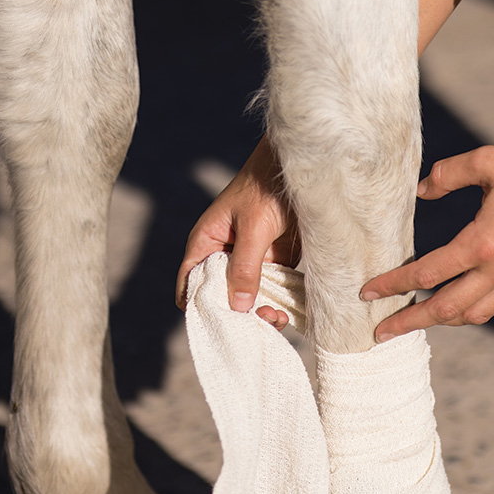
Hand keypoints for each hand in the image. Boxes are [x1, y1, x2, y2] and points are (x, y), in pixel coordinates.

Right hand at [176, 137, 300, 328]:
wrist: (302, 169)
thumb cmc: (268, 188)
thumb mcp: (254, 227)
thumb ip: (246, 266)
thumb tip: (238, 306)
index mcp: (207, 243)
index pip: (190, 282)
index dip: (200, 307)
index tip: (221, 325)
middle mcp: (225, 255)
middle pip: (222, 296)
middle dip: (238, 314)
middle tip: (262, 321)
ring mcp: (251, 260)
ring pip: (249, 297)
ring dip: (261, 312)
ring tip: (278, 318)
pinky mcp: (276, 261)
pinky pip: (272, 290)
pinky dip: (278, 303)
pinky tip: (288, 312)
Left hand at [360, 140, 493, 340]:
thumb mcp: (489, 161)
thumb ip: (449, 174)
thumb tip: (422, 189)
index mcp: (483, 242)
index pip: (427, 273)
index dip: (393, 284)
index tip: (368, 293)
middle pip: (446, 309)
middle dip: (410, 322)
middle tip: (382, 332)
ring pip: (476, 314)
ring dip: (446, 319)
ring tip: (425, 318)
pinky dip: (482, 309)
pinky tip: (472, 302)